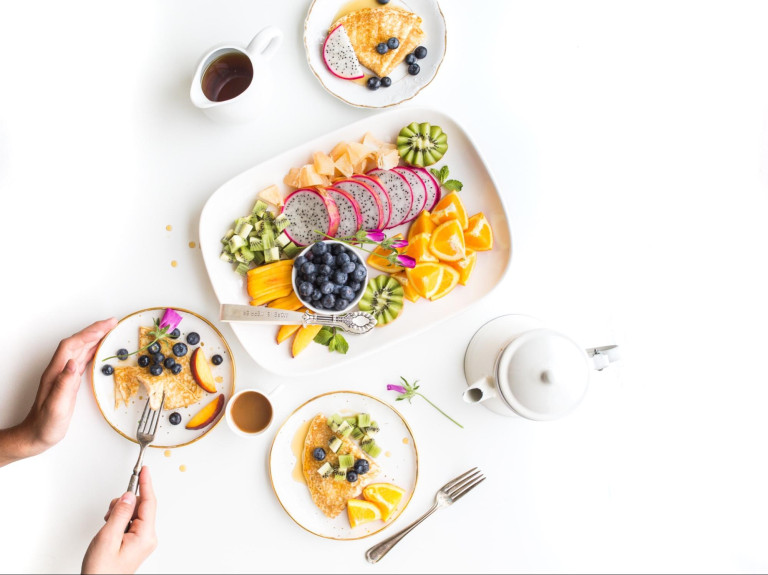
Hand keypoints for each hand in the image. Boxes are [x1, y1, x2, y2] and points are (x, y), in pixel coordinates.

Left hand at [0, 318, 116, 466]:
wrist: (36, 435)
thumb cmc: (45, 424)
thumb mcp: (56, 406)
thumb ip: (63, 384)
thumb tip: (72, 363)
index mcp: (56, 373)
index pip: (73, 345)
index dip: (89, 333)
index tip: (106, 325)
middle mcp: (59, 370)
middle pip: (77, 343)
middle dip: (95, 330)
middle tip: (113, 323)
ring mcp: (63, 375)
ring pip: (80, 349)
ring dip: (95, 338)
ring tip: (110, 331)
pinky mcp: (69, 381)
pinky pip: (83, 359)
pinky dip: (93, 350)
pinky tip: (100, 350)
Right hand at [82, 466, 157, 574]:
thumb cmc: (101, 570)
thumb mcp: (108, 538)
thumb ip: (120, 514)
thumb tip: (128, 495)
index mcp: (145, 536)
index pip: (148, 502)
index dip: (146, 484)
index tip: (145, 470)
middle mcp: (147, 537)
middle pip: (141, 506)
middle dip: (124, 504)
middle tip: (109, 514)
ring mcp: (142, 541)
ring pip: (134, 513)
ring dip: (120, 514)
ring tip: (107, 528)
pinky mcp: (135, 542)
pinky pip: (130, 522)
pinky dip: (119, 521)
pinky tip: (110, 530)